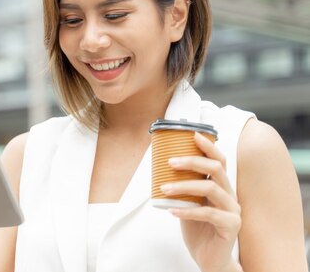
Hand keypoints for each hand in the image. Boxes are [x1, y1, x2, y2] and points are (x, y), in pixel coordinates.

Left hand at [160, 133, 241, 271]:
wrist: (209, 258)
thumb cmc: (197, 228)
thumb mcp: (188, 203)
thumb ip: (182, 186)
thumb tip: (160, 167)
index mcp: (221, 186)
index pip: (219, 160)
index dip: (208, 146)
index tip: (192, 134)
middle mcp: (230, 195)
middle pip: (216, 169)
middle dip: (192, 161)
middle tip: (169, 162)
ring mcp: (233, 210)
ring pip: (211, 188)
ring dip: (184, 186)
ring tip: (164, 188)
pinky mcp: (231, 226)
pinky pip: (209, 213)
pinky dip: (188, 210)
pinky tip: (172, 210)